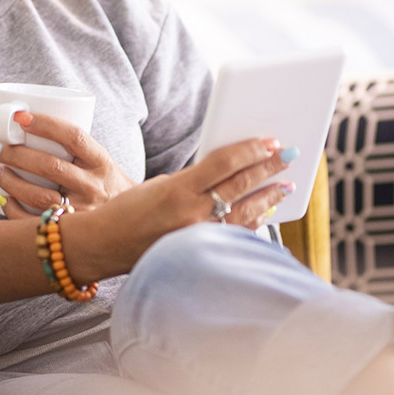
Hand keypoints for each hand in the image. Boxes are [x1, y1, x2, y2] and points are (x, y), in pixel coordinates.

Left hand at [0, 111, 135, 217]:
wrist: (130, 225)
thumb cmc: (107, 186)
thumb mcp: (101, 162)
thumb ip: (75, 149)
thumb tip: (27, 127)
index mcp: (101, 162)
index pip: (74, 136)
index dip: (46, 124)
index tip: (20, 118)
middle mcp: (93, 187)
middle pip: (50, 166)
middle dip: (17, 155)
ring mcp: (83, 213)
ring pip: (39, 196)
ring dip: (11, 181)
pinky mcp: (71, 235)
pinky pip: (34, 223)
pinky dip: (13, 210)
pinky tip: (3, 198)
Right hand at [57, 137, 296, 282]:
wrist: (104, 245)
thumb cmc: (127, 211)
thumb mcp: (160, 184)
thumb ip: (194, 179)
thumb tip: (230, 171)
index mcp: (178, 190)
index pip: (225, 163)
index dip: (251, 150)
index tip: (270, 141)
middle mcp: (191, 215)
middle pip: (241, 186)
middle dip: (269, 168)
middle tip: (288, 155)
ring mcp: (198, 237)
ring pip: (246, 213)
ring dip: (269, 196)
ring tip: (285, 183)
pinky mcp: (200, 253)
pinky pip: (236, 234)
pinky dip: (254, 220)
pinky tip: (266, 210)